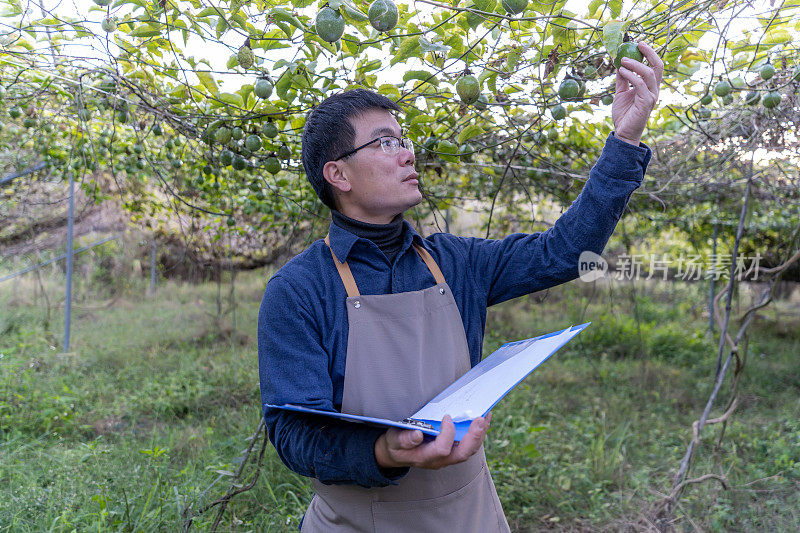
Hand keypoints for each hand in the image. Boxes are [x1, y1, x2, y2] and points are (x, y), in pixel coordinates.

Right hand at [374, 413, 490, 469]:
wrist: (398, 453)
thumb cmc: (395, 445)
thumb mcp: (394, 440)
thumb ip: (403, 439)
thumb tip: (417, 434)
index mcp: (425, 457)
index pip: (442, 449)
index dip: (447, 433)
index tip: (446, 416)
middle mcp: (440, 461)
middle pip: (462, 453)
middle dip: (474, 436)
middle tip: (480, 418)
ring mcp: (448, 458)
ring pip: (469, 451)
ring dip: (479, 434)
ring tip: (486, 415)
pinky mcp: (452, 452)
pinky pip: (469, 446)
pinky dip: (477, 433)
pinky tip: (481, 419)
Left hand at [612, 42, 663, 146]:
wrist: (623, 132)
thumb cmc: (624, 114)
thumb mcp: (621, 93)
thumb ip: (622, 80)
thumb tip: (619, 64)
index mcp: (650, 86)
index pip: (655, 66)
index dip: (649, 53)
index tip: (639, 43)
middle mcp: (654, 90)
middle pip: (658, 66)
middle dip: (650, 53)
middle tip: (638, 44)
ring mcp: (651, 96)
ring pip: (650, 74)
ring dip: (636, 64)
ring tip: (622, 60)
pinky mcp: (646, 103)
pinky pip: (640, 84)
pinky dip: (631, 75)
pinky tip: (621, 71)